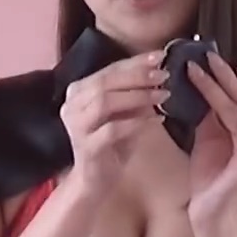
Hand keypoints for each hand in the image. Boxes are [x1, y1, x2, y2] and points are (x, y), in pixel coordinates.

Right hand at [61, 50, 168, 192]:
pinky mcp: (86, 147)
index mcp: (79, 91)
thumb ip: (133, 92)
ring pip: (105, 102)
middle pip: (104, 81)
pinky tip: (158, 120)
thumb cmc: (110, 143)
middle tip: (164, 75)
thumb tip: (158, 70)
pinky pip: (113, 130)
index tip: (160, 55)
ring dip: (137, 96)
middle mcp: (72, 105)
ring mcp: (76, 126)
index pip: (108, 70)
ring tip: (163, 96)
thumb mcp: (123, 112)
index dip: (134, 62)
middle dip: (136, 76)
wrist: (94, 180)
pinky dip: (137, 122)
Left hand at [185, 53, 236, 222]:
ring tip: (212, 65)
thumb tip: (204, 81)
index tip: (205, 56)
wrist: (207, 208)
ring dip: (226, 87)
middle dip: (224, 75)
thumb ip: (211, 112)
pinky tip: (232, 96)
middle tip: (208, 53)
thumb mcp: (207, 135)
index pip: (235, 98)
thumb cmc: (208, 173)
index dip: (221, 77)